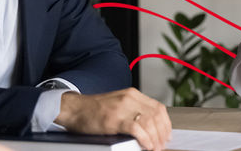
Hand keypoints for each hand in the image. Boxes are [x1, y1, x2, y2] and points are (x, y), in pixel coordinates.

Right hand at [56, 88, 170, 150]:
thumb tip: (150, 127)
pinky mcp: (114, 119)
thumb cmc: (94, 110)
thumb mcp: (118, 104)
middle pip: (156, 115)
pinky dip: (145, 139)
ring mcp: (122, 108)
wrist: (74, 109)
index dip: (165, 123)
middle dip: (162, 133)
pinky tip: (146, 145)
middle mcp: (130, 98)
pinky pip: (136, 129)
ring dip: (155, 138)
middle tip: (161, 145)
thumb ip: (134, 110)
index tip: (166, 135)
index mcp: (132, 94)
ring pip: (149, 122)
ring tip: (155, 148)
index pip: (158, 107)